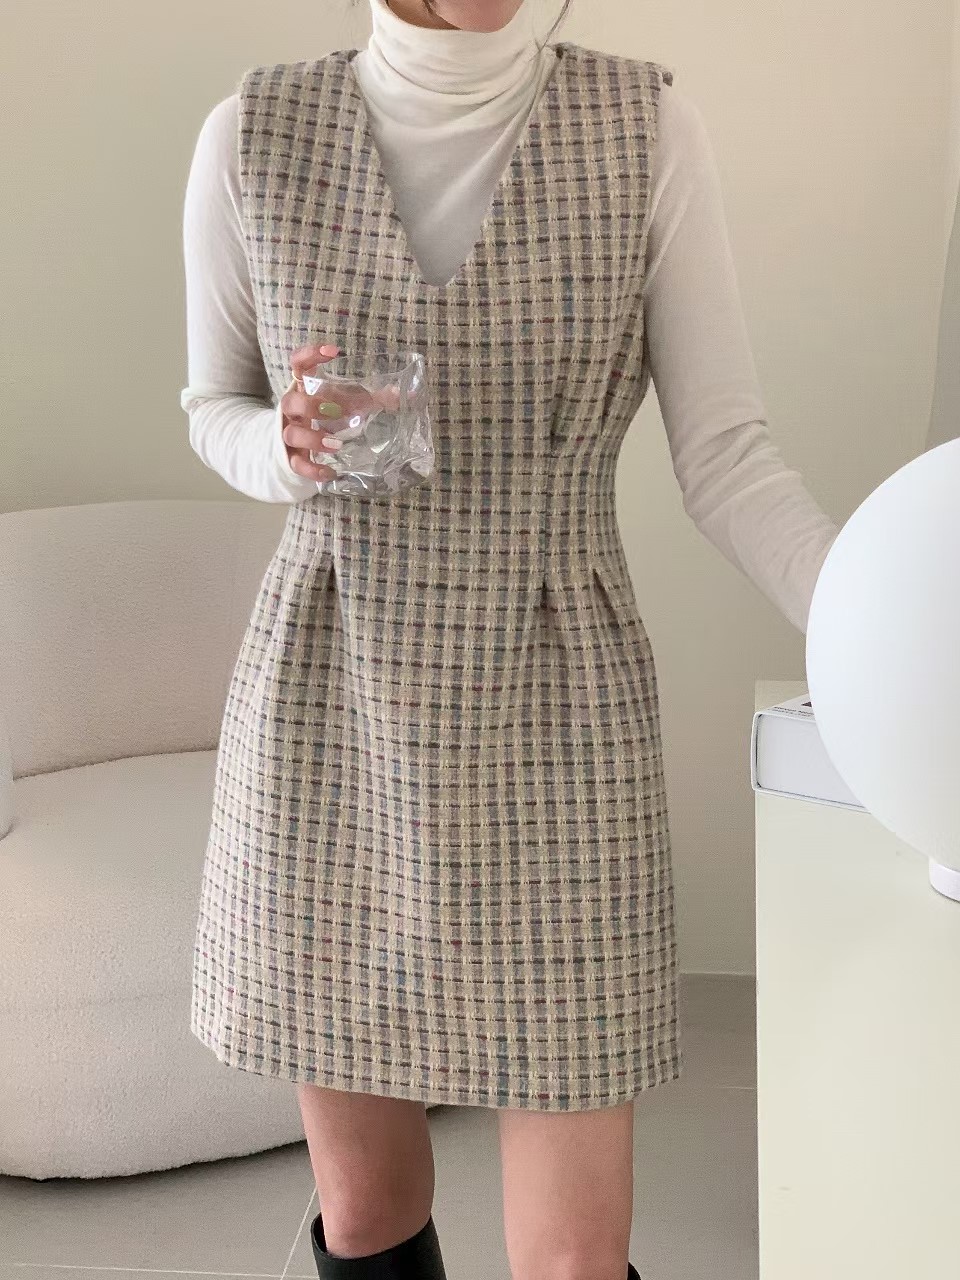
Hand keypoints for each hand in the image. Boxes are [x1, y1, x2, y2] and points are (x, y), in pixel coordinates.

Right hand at [280, 344, 402, 481]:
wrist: (303, 444)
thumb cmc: (330, 415)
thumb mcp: (351, 403)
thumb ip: (377, 398)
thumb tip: (409, 394)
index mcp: (304, 388)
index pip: (298, 364)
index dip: (309, 355)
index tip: (332, 352)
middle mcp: (293, 410)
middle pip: (289, 401)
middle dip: (310, 405)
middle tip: (335, 411)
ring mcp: (289, 433)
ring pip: (290, 434)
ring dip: (312, 438)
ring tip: (336, 444)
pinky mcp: (291, 458)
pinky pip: (297, 464)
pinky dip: (313, 470)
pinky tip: (330, 472)